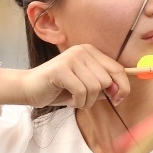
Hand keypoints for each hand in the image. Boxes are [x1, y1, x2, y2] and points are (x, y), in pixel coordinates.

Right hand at [17, 44, 131, 109]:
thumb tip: (120, 92)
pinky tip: (69, 100)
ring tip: (75, 99)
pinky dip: (78, 101)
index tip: (118, 100)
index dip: (122, 87)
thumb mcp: (86, 88)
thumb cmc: (59, 89)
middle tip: (84, 100)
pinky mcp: (61, 69)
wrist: (29, 89)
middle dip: (98, 97)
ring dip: (86, 101)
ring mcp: (71, 58)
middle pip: (107, 80)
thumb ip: (103, 88)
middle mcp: (82, 51)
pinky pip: (81, 91)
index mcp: (91, 52)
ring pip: (95, 87)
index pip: (118, 69)